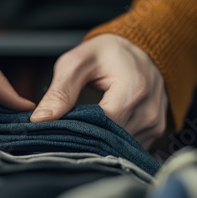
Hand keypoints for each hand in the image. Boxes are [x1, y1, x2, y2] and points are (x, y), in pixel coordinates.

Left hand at [30, 34, 167, 148]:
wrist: (141, 50)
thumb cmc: (108, 53)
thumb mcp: (77, 63)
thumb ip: (59, 92)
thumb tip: (40, 119)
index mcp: (133, 89)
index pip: (101, 125)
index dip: (77, 129)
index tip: (58, 128)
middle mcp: (149, 112)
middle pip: (110, 140)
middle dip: (86, 137)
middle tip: (67, 130)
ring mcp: (155, 125)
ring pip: (119, 148)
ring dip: (99, 141)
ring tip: (84, 128)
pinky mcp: (156, 132)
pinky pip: (130, 147)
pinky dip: (112, 142)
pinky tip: (101, 132)